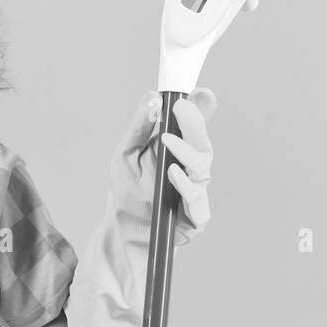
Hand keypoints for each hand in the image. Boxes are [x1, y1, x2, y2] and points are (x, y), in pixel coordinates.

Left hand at [110, 88, 216, 241]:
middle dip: (193, 125)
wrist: (124, 229)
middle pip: (202, 146)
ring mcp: (196, 193)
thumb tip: (152, 96)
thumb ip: (140, 127)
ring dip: (185, 154)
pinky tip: (173, 174)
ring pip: (202, 171)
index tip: (183, 97)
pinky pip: (198, 202)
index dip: (195, 111)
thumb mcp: (126, 154)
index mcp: (179, 153)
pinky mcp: (196, 218)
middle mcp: (192, 171)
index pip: (193, 129)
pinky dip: (186, 187)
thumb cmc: (128, 190)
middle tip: (179, 109)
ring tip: (167, 141)